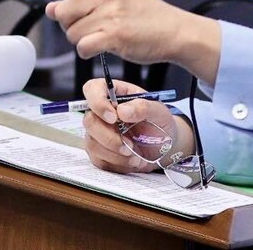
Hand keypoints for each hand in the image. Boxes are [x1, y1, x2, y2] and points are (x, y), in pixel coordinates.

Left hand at [26, 0, 220, 82]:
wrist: (173, 30)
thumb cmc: (143, 15)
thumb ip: (82, 1)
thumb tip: (51, 8)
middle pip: (64, 12)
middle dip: (72, 24)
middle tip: (94, 26)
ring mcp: (109, 13)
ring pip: (71, 33)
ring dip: (83, 40)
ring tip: (105, 35)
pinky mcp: (114, 34)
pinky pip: (82, 46)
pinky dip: (88, 51)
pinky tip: (102, 47)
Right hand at [79, 78, 193, 173]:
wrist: (164, 147)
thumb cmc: (159, 123)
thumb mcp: (159, 112)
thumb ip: (143, 107)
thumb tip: (122, 111)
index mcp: (114, 94)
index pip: (93, 89)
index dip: (97, 102)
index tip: (113, 117)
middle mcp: (102, 113)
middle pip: (89, 120)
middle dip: (109, 136)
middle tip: (129, 144)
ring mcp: (98, 133)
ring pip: (91, 142)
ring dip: (114, 152)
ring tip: (134, 154)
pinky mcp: (99, 152)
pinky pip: (98, 159)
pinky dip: (117, 162)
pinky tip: (131, 160)